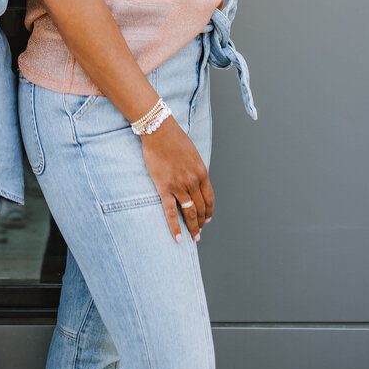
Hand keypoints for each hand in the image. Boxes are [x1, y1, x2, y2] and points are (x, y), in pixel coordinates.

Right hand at [140, 116, 214, 241]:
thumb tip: (195, 182)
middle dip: (201, 222)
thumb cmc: (174, 139)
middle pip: (200, 208)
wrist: (159, 131)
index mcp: (201, 172)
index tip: (207, 219)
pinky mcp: (164, 188)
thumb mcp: (192, 154)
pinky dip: (175, 227)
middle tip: (200, 232)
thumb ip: (195, 170)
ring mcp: (179, 186)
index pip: (209, 198)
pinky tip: (178, 238)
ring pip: (189, 212)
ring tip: (193, 237)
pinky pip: (171, 212)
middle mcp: (193, 181)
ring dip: (192, 227)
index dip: (209, 211)